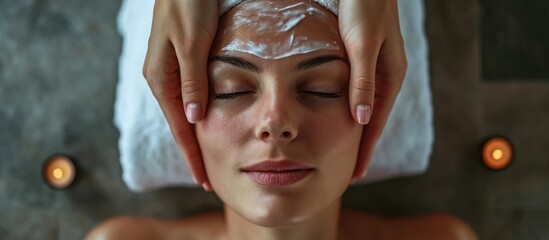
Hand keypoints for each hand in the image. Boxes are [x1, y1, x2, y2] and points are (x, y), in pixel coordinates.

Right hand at [143, 0, 217, 188]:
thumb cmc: (188, 4)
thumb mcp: (193, 43)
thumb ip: (193, 81)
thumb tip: (193, 119)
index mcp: (161, 78)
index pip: (179, 127)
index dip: (192, 154)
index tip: (203, 179)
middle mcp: (163, 78)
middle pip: (181, 124)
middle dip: (194, 151)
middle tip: (208, 178)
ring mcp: (171, 70)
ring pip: (186, 111)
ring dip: (196, 136)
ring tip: (208, 158)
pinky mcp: (181, 61)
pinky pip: (190, 95)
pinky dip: (199, 114)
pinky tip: (207, 124)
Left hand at [339, 0, 407, 179]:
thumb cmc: (365, 7)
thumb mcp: (362, 45)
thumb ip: (363, 81)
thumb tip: (361, 119)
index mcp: (391, 76)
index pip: (376, 124)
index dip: (365, 150)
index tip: (356, 174)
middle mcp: (385, 76)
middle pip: (370, 120)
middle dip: (360, 147)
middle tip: (347, 172)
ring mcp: (374, 68)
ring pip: (362, 108)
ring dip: (353, 131)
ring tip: (342, 153)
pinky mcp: (362, 59)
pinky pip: (355, 93)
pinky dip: (347, 110)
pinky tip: (338, 118)